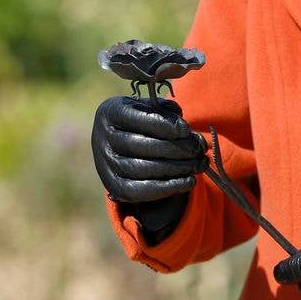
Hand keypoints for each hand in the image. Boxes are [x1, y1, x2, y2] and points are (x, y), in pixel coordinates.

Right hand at [91, 96, 207, 204]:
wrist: (122, 141)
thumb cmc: (143, 119)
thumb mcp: (152, 107)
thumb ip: (167, 112)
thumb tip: (182, 129)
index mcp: (110, 111)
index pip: (137, 118)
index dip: (164, 125)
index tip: (186, 130)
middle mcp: (102, 138)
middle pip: (141, 146)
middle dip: (175, 148)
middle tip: (198, 149)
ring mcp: (104, 163)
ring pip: (142, 169)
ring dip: (175, 169)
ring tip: (198, 164)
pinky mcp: (112, 186)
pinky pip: (139, 191)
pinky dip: (167, 188)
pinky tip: (188, 182)